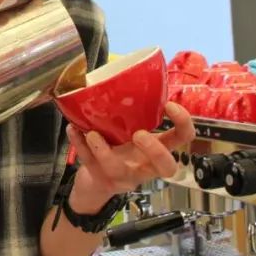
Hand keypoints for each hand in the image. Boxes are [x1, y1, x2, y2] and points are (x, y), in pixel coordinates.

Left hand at [66, 103, 195, 213]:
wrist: (98, 181)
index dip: (183, 124)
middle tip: (139, 134)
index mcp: (158, 149)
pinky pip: (89, 163)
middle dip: (154, 150)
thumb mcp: (133, 131)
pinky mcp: (101, 179)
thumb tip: (133, 74)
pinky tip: (73, 129)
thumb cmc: (121, 148)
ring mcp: (123, 176)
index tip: (169, 105)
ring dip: (104, 151)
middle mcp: (146, 166)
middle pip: (165, 167)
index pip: (183, 138)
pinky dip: (79, 145)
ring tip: (92, 133)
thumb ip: (136, 112)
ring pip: (118, 169)